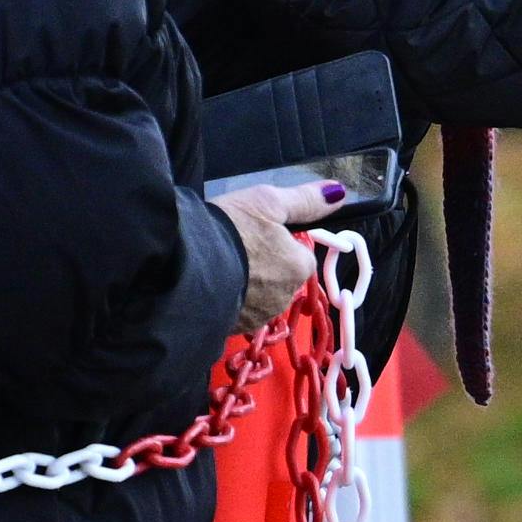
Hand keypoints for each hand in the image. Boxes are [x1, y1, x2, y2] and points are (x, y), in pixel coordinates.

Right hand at [211, 182, 331, 329]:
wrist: (183, 267)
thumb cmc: (231, 229)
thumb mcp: (268, 201)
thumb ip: (305, 199)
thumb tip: (338, 192)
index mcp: (299, 267)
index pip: (299, 254)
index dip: (277, 242)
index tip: (254, 232)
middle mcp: (284, 298)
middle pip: (280, 279)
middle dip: (263, 266)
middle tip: (233, 247)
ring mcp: (258, 318)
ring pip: (259, 298)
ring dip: (246, 286)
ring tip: (218, 266)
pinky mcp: (232, 330)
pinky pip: (236, 313)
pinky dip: (228, 301)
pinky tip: (210, 286)